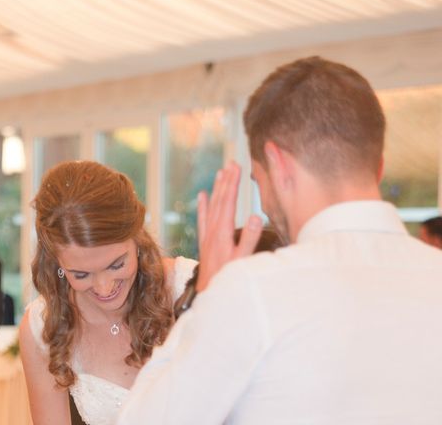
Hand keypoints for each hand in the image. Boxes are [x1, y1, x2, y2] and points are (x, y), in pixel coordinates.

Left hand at [196, 161, 262, 291]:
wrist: (209, 293)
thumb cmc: (228, 278)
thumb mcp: (243, 260)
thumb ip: (250, 239)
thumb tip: (256, 216)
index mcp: (222, 233)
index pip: (228, 202)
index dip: (233, 184)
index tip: (237, 168)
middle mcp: (212, 231)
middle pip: (220, 200)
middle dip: (226, 181)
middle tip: (231, 164)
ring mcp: (207, 236)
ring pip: (211, 207)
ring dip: (216, 189)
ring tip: (220, 172)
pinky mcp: (204, 242)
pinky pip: (202, 219)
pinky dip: (203, 206)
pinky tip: (202, 195)